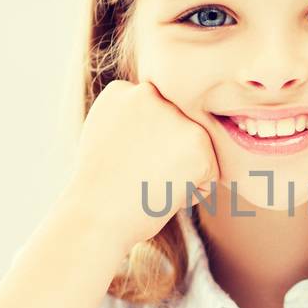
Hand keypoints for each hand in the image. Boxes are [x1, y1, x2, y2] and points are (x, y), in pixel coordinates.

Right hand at [62, 77, 218, 247]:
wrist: (96, 217)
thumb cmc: (100, 189)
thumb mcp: (106, 137)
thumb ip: (133, 119)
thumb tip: (161, 112)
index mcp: (122, 90)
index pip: (155, 117)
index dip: (144, 148)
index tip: (123, 162)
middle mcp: (150, 94)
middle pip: (178, 129)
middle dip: (165, 156)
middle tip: (136, 175)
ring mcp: (175, 116)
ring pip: (197, 149)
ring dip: (181, 172)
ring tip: (148, 183)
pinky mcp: (198, 143)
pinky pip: (210, 173)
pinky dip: (194, 191)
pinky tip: (164, 192)